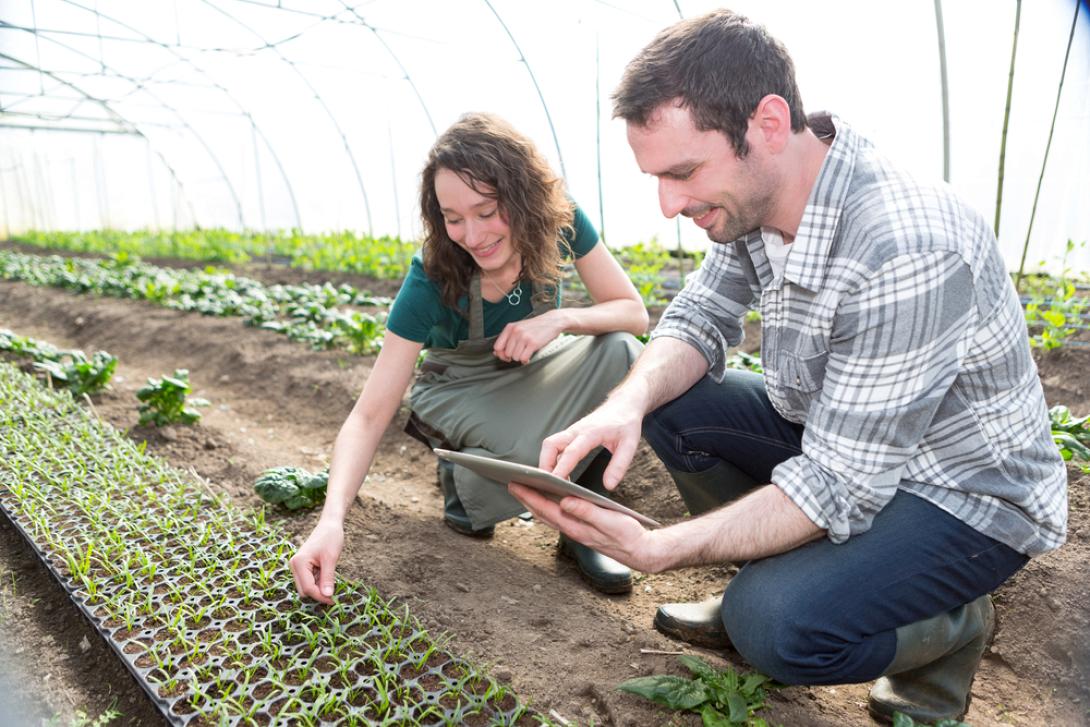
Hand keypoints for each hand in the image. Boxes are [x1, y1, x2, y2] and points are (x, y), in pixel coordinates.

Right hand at [289, 518, 343, 603]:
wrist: (330, 525)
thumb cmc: (331, 538)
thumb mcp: (331, 559)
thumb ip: (328, 578)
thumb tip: (327, 596)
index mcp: (299, 563)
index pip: (308, 588)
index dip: (320, 597)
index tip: (333, 600)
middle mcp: (295, 565)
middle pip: (304, 590)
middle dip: (318, 594)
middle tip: (334, 596)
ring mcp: (298, 566)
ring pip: (306, 587)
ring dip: (318, 589)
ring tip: (332, 584)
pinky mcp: (303, 567)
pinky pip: (309, 580)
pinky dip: (318, 583)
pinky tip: (328, 578)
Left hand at [493, 310, 564, 363]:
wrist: (552, 321)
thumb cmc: (535, 326)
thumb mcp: (519, 328)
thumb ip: (507, 339)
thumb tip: (496, 353)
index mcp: (510, 327)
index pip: (497, 346)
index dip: (501, 354)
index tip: (506, 355)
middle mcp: (516, 331)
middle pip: (506, 354)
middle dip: (513, 356)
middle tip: (520, 352)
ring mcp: (524, 337)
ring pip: (515, 357)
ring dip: (520, 357)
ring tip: (526, 352)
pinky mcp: (533, 343)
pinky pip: (523, 358)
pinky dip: (526, 359)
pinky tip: (529, 355)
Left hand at [508, 483, 661, 572]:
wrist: (640, 551)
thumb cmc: (627, 535)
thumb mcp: (609, 520)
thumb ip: (587, 511)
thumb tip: (565, 501)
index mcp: (576, 527)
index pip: (546, 509)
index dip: (529, 496)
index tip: (515, 484)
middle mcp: (572, 530)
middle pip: (542, 513)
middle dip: (526, 498)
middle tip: (511, 482)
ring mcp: (576, 530)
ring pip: (549, 515)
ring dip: (534, 502)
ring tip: (524, 488)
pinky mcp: (582, 529)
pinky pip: (559, 516)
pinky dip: (548, 505)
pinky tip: (548, 498)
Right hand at [539, 398, 642, 488]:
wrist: (623, 404)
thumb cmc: (626, 423)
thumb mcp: (630, 444)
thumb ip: (619, 465)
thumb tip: (608, 485)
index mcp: (591, 432)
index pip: (571, 451)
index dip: (562, 467)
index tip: (556, 482)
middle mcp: (576, 431)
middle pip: (550, 445)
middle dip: (545, 465)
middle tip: (550, 485)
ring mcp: (571, 432)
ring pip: (549, 445)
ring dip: (546, 463)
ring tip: (555, 483)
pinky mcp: (571, 435)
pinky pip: (554, 447)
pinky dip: (552, 460)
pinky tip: (560, 474)